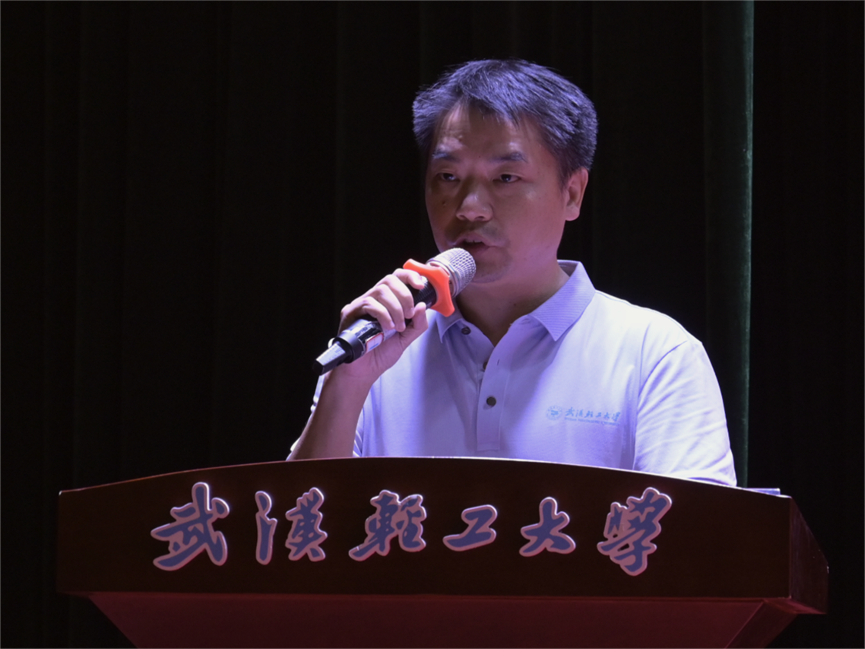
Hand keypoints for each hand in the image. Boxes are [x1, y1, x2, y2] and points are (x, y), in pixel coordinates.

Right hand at [330, 268, 429, 383]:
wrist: (364, 372)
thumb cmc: (380, 354)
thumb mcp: (406, 338)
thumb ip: (417, 324)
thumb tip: (422, 305)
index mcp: (386, 302)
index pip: (397, 278)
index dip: (410, 276)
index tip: (420, 285)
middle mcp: (373, 299)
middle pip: (389, 280)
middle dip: (405, 296)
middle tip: (409, 315)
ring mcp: (361, 305)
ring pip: (381, 290)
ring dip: (396, 308)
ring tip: (398, 326)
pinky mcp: (351, 312)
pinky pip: (369, 303)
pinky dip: (383, 314)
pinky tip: (387, 328)